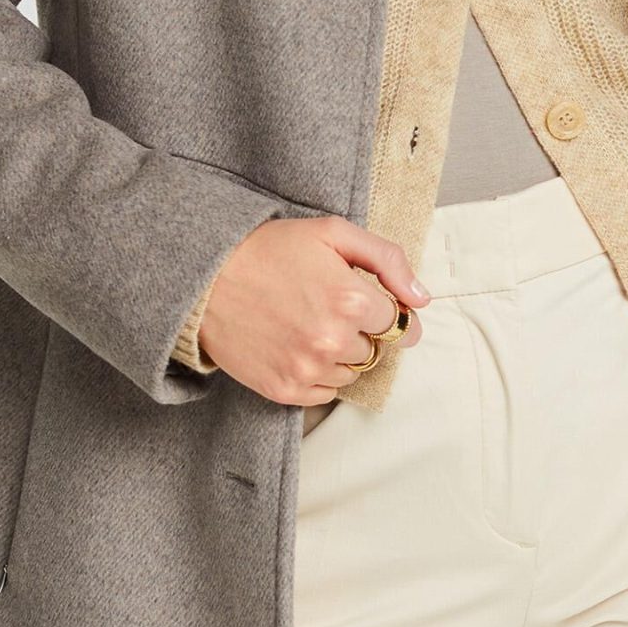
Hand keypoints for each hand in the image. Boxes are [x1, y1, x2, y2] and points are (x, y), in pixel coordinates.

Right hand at [196, 214, 429, 405]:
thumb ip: (387, 260)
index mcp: (351, 300)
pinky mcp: (285, 390)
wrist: (205, 281)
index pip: (399, 322)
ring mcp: (308, 369)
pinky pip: (325, 393)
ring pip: (352, 373)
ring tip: (308, 325)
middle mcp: (333, 341)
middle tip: (325, 306)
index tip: (369, 304)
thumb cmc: (270, 250)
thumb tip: (422, 299)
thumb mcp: (332, 233)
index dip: (386, 310)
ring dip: (340, 354)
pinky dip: (319, 374)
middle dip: (360, 330)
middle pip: (375, 349)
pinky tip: (296, 346)